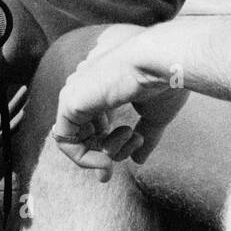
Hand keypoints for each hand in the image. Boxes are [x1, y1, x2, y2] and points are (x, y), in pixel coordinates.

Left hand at [50, 28, 188, 181]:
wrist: (162, 62)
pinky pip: (65, 140)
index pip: (97, 114)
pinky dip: (83, 157)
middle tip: (114, 167)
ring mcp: (77, 89)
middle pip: (87, 127)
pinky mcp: (70, 100)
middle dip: (104, 152)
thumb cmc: (165, 81)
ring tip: (131, 138)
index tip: (130, 153)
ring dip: (104, 151)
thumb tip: (139, 159)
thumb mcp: (156, 113)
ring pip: (78, 135)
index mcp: (106, 78)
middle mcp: (87, 81)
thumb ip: (145, 134)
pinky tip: (107, 160)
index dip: (108, 139)